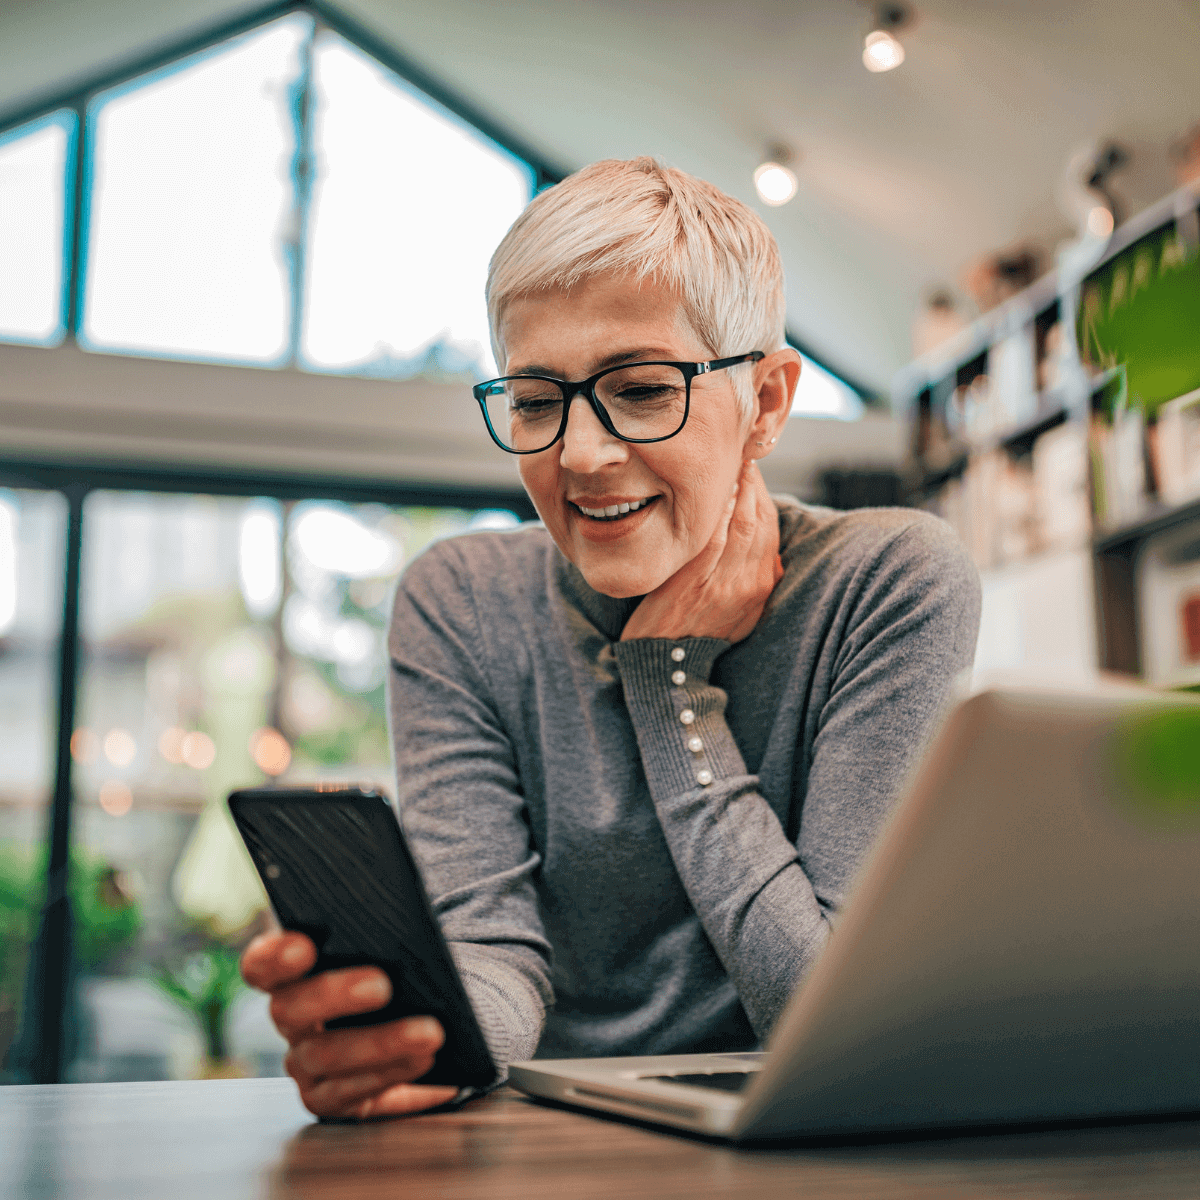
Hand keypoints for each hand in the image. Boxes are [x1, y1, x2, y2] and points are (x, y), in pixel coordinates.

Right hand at [241, 932, 458, 1119]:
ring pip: (324, 1055)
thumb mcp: (387, 947)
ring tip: (430, 1032)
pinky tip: (424, 1059)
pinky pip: (349, 1092)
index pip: (262, 964)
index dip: (274, 957)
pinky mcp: (329, 1098)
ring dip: (380, 1043)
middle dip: (336, 995)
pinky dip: (390, 1074)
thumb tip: (398, 919)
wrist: (421, 1024)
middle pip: (289, 1009)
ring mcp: (305, 1063)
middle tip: (384, 985)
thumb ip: (377, 934)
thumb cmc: (398, 971)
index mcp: (293, 972)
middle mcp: (291, 1019)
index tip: (305, 947)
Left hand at [620, 458, 782, 644]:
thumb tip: (764, 551)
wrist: (667, 664)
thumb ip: (751, 578)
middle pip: (760, 520)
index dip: (762, 493)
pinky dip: (715, 514)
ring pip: (741, 524)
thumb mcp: (739, 611)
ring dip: (736, 489)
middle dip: (752, 483)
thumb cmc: (695, 632)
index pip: (771, 528)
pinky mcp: (695, 583)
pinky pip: (712, 539)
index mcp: (762, 586)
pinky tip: (711, 492)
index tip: (749, 469)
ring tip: (727, 464)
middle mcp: (750, 584)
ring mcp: (724, 584)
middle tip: (739, 455)